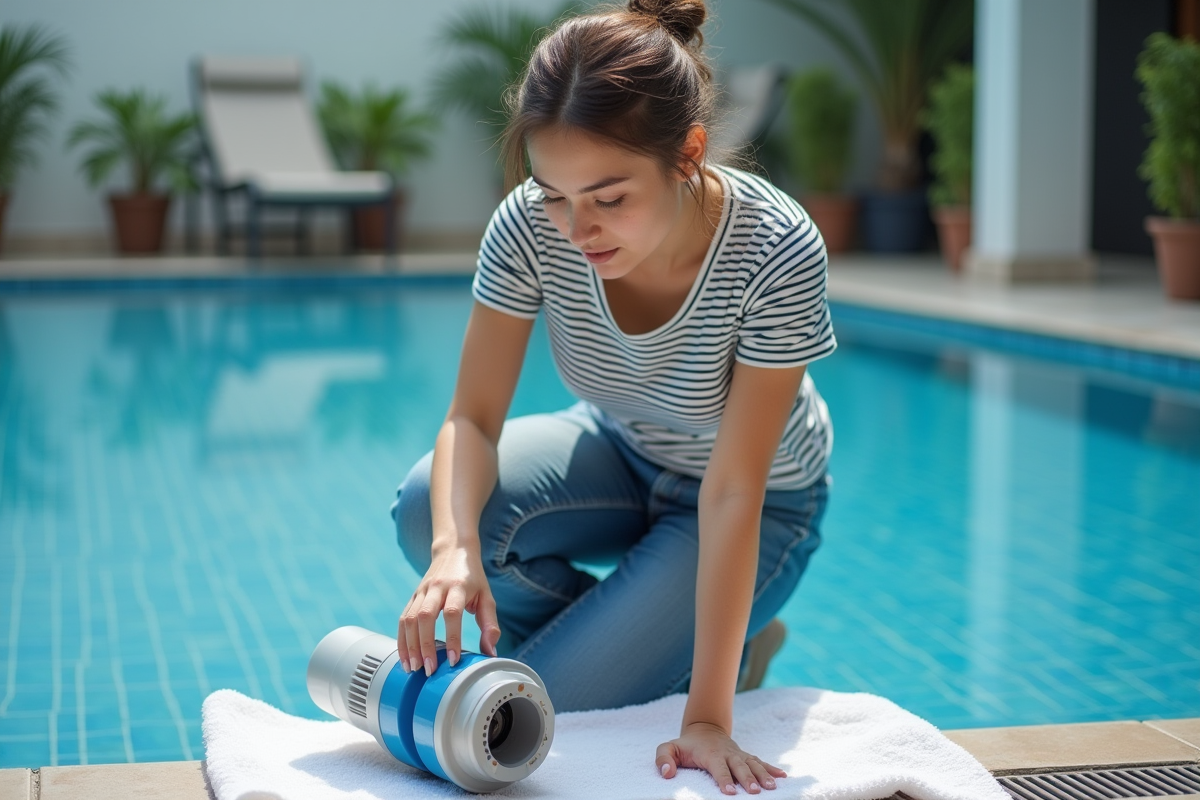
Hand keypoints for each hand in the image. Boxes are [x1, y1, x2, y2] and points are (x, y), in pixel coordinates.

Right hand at [397, 546, 500, 675]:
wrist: (453, 551)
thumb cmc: (473, 578)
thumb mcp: (487, 597)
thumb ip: (489, 625)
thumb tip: (491, 653)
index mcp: (458, 587)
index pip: (452, 613)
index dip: (452, 637)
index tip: (452, 660)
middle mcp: (437, 588)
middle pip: (425, 616)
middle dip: (425, 645)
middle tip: (429, 669)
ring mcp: (422, 591)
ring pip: (409, 619)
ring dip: (410, 645)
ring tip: (414, 668)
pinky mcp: (413, 596)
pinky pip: (403, 619)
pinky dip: (402, 640)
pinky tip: (405, 658)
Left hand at [656, 721, 786, 794]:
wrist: (704, 729)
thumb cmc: (685, 745)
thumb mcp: (669, 748)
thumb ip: (663, 758)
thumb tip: (666, 772)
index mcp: (710, 754)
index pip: (717, 768)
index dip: (723, 779)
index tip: (729, 792)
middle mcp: (727, 754)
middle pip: (739, 767)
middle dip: (747, 779)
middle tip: (754, 792)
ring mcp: (738, 755)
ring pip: (752, 764)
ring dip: (763, 775)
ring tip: (771, 787)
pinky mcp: (745, 757)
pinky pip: (760, 761)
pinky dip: (772, 768)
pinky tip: (783, 776)